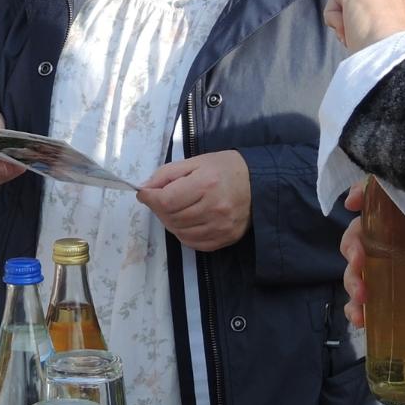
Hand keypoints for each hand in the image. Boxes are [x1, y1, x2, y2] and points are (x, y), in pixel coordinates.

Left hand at [138, 151, 252, 251]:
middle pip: (171, 218)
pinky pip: (194, 243)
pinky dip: (184, 234)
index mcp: (206, 184)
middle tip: (161, 199)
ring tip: (176, 208)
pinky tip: (187, 221)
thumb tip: (144, 189)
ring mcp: (221, 227)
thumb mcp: (195, 162)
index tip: (144, 194)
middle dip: (159, 209)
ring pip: (179, 233)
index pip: (166, 200)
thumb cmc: (225, 168)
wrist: (259, 182)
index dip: (150, 198)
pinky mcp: (226, 239)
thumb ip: (167, 174)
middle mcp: (214, 209)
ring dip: (170, 222)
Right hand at [338, 181, 404, 324]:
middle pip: (360, 234)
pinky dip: (357, 309)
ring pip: (358, 268)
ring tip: (362, 299)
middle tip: (359, 263)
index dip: (364, 193)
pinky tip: (360, 320)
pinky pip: (368, 299)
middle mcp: (399, 239)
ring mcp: (393, 267)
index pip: (384, 198)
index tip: (353, 202)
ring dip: (352, 280)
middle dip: (352, 247)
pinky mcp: (394, 293)